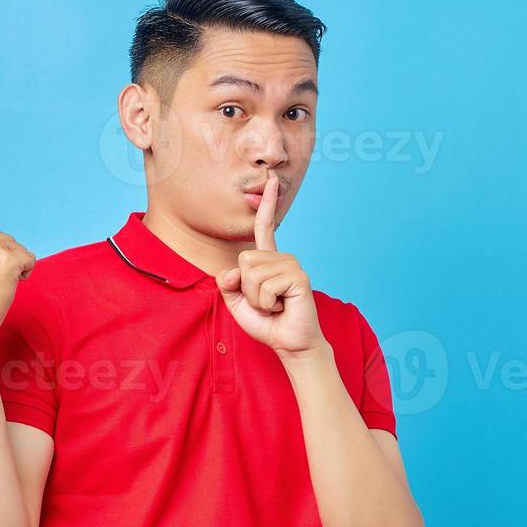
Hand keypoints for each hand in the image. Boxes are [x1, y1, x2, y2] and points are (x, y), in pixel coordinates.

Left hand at [216, 170, 325, 358]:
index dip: (266, 205)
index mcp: (268, 260)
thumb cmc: (267, 323)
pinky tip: (281, 308)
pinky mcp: (298, 277)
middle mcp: (282, 258)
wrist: (289, 343)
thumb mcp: (237, 304)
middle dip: (245, 289)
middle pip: (243, 260)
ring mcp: (292, 266)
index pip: (265, 227)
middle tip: (264, 303)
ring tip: (274, 306)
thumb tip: (230, 272)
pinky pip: (265, 287)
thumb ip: (227, 284)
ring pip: (252, 275)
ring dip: (256, 300)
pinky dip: (266, 305)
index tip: (271, 182)